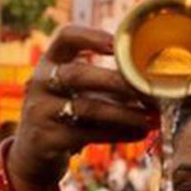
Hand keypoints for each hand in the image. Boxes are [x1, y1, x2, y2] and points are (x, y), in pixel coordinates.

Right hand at [7, 26, 155, 190]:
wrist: (33, 155)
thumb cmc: (68, 115)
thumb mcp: (77, 92)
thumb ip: (108, 82)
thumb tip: (157, 82)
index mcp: (50, 62)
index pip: (65, 37)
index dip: (91, 36)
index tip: (117, 43)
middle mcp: (40, 82)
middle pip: (77, 74)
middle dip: (115, 81)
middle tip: (147, 88)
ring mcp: (39, 111)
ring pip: (86, 107)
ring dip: (124, 112)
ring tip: (151, 117)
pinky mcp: (46, 139)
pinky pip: (86, 134)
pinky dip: (117, 133)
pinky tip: (139, 133)